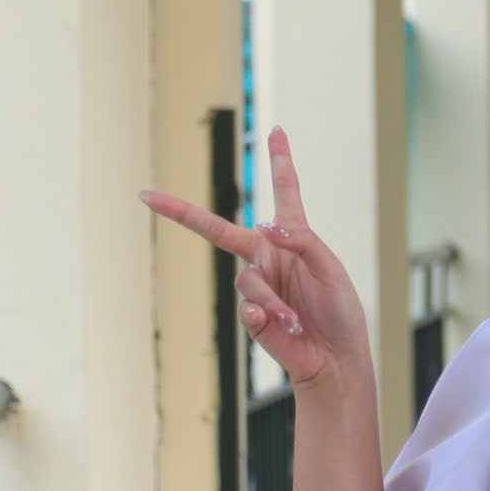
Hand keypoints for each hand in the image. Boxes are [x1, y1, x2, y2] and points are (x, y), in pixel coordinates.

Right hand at [141, 126, 370, 389]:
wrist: (335, 359)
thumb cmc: (341, 311)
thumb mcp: (330, 269)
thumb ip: (302, 241)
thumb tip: (265, 228)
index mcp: (293, 238)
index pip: (284, 192)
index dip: (280, 161)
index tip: (276, 131)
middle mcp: (269, 257)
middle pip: (218, 230)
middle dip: (182, 213)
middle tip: (149, 197)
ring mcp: (259, 287)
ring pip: (246, 282)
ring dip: (273, 301)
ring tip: (296, 320)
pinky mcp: (252, 316)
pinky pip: (247, 309)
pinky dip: (266, 317)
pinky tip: (284, 328)